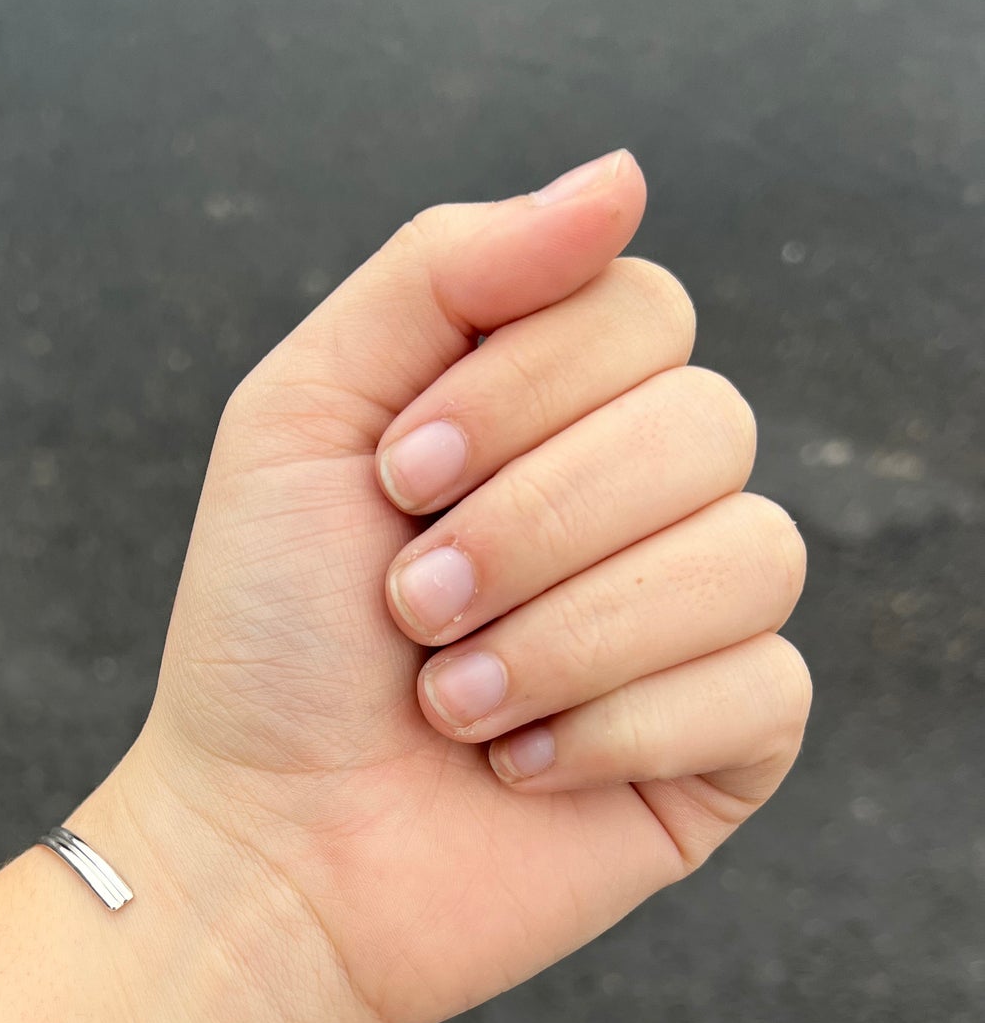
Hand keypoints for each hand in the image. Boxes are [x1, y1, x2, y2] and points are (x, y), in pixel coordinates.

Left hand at [0, 151, 809, 1022]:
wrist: (261, 847)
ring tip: (449, 703)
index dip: (522, 390)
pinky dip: (611, 733)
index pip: (643, 310)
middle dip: (529, 525)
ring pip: (752, 554)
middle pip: (707, 423)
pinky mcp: (727, 746)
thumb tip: (624, 174)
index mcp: (556, 407)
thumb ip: (449, 270)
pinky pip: (761, 688)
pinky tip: (520, 770)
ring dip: (561, 638)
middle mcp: (642, 499)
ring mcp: (695, 624)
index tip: (396, 477)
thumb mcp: (304, 412)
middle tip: (410, 605)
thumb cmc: (268, 638)